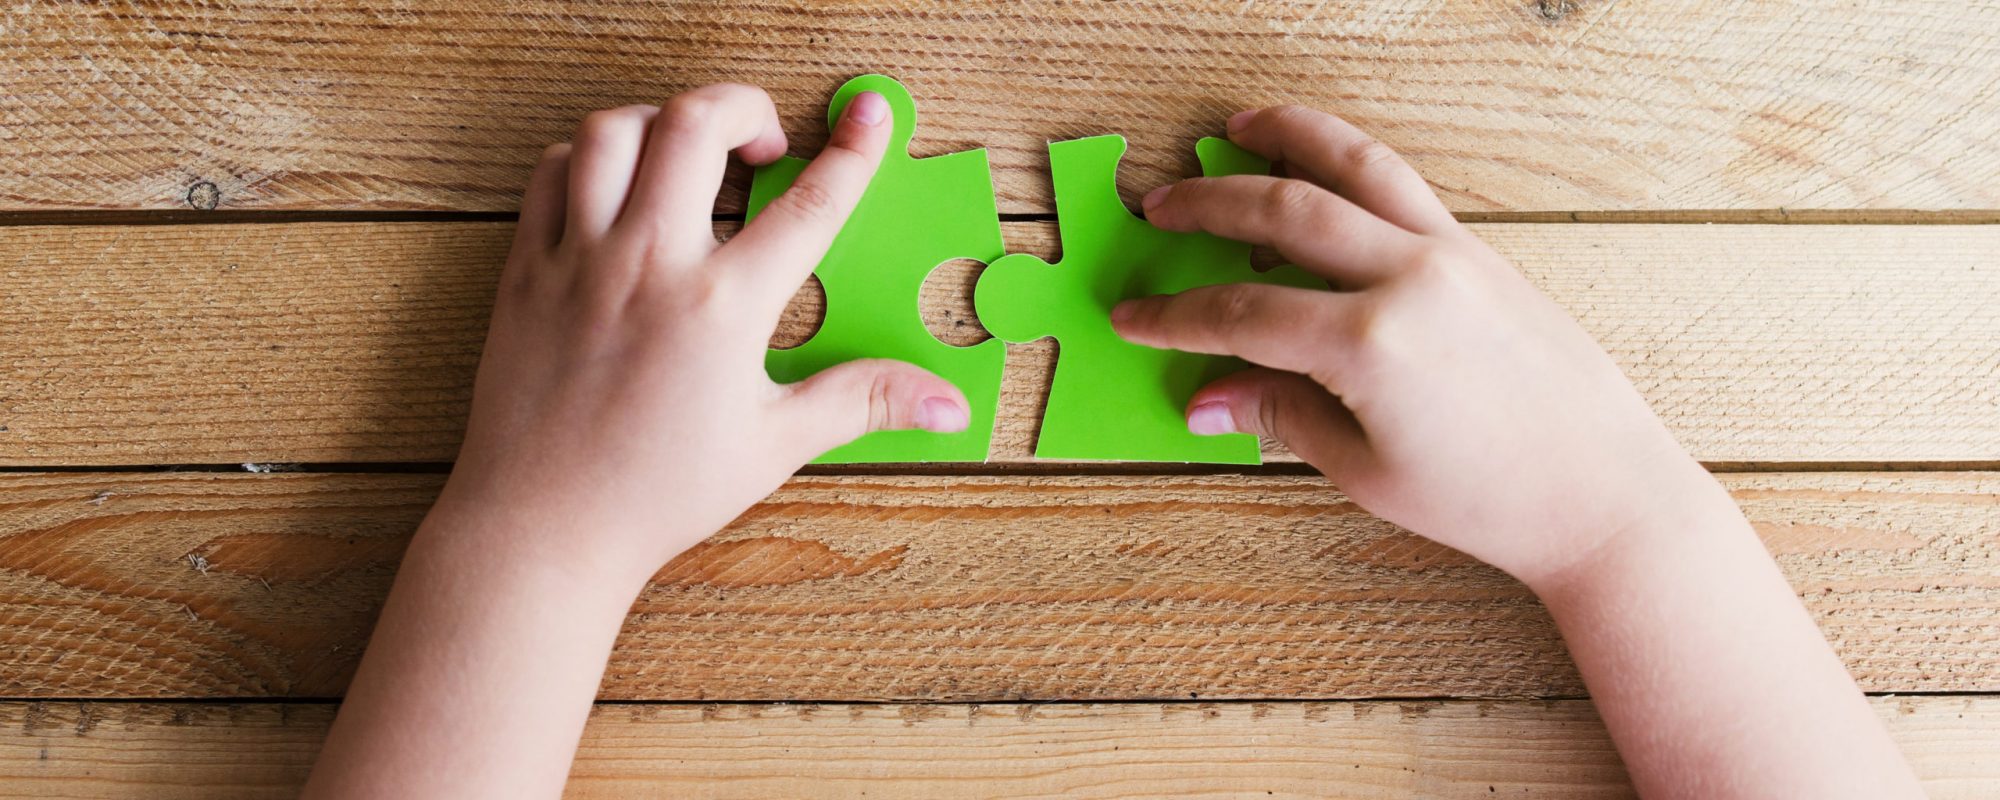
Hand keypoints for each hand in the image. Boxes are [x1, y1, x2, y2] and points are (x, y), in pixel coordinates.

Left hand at [442, 84, 968, 587]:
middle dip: (745, 107)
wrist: (540, 529)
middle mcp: (650, 265)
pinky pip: (552, 172)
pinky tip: (619, 185)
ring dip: (663, 121)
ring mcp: (581, 260)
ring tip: (690, 153)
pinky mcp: (527, 269)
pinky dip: (590, 156)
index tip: (870, 115)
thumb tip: (947, 404)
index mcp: (722, 308)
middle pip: (698, 124)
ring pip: (615, 131)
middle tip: (765, 140)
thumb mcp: (774, 445)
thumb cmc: (654, 495)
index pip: (808, 205)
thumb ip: (863, 401)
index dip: (852, 151)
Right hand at [1112, 105, 1711, 586]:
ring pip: (1354, 165)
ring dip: (1288, 137)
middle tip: (1159, 206)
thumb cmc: (1494, 499)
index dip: (1175, 315)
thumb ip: (1280, 414)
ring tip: (1240, 125)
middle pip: (1282, 210)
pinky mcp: (1482, 252)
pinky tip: (1320, 166)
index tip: (1132, 314)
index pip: (1242, 310)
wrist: (1604, 494)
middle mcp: (1410, 278)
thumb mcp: (1365, 469)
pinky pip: (1401, 185)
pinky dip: (1350, 161)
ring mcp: (1452, 254)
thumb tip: (1207, 396)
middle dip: (1207, 204)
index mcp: (1372, 342)